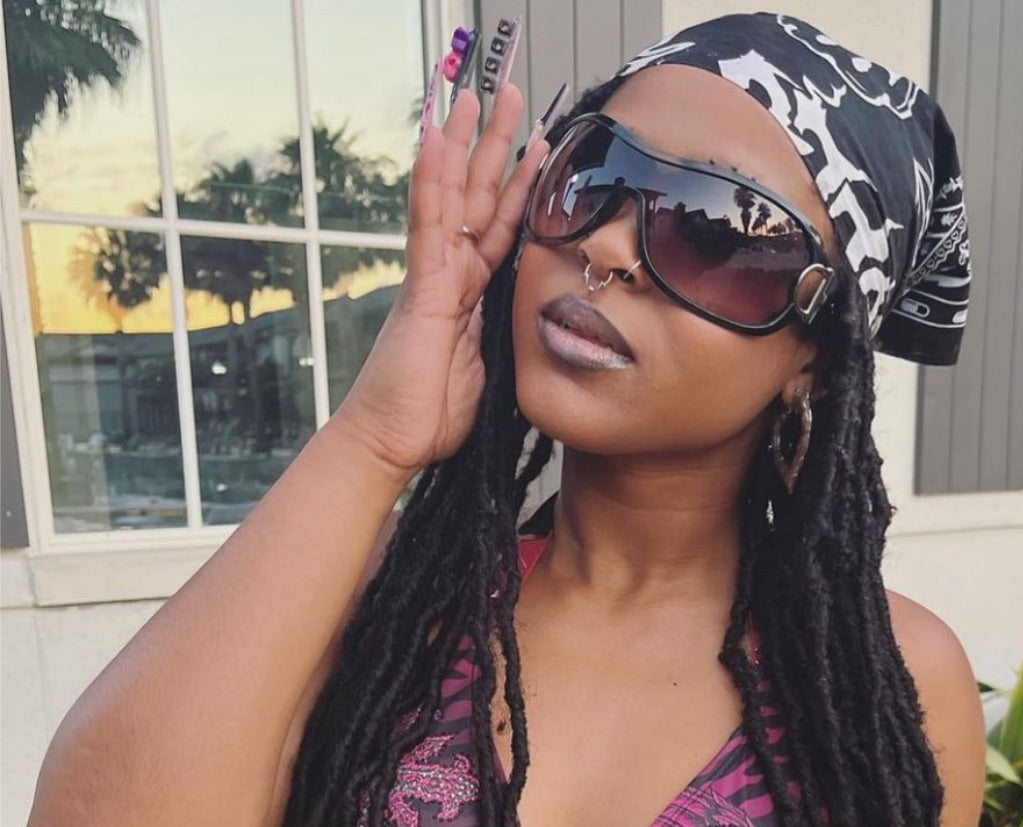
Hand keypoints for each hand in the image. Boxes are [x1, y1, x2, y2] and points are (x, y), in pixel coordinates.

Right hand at [331, 84, 548, 474]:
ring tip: (472, 95)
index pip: (500, 228)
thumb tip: (529, 324)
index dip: (519, 187)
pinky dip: (431, 179)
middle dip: (494, 146)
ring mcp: (433, 276)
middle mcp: (450, 274)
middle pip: (477, 197)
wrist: (392, 443)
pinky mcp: (421, 289)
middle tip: (507, 95)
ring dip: (463, 145)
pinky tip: (436, 139)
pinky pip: (427, 224)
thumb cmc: (431, 415)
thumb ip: (502, 337)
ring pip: (451, 197)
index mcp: (469, 293)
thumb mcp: (488, 370)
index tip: (539, 147)